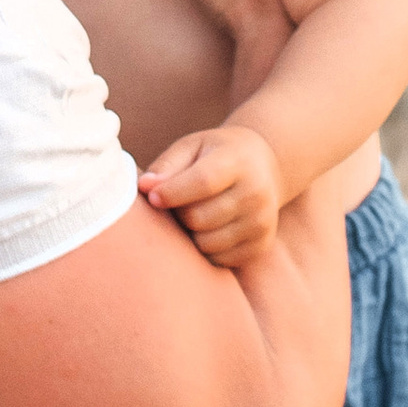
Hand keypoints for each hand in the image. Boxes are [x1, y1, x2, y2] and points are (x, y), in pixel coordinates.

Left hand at [139, 121, 290, 271]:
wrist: (263, 166)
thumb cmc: (216, 155)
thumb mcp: (191, 147)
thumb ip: (166, 166)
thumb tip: (144, 187)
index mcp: (237, 162)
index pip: (202, 182)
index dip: (172, 193)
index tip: (152, 198)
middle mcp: (256, 193)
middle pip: (199, 218)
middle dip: (179, 213)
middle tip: (178, 203)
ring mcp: (262, 222)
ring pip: (206, 243)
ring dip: (190, 233)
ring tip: (195, 214)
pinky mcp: (261, 244)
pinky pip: (218, 259)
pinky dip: (206, 248)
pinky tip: (210, 228)